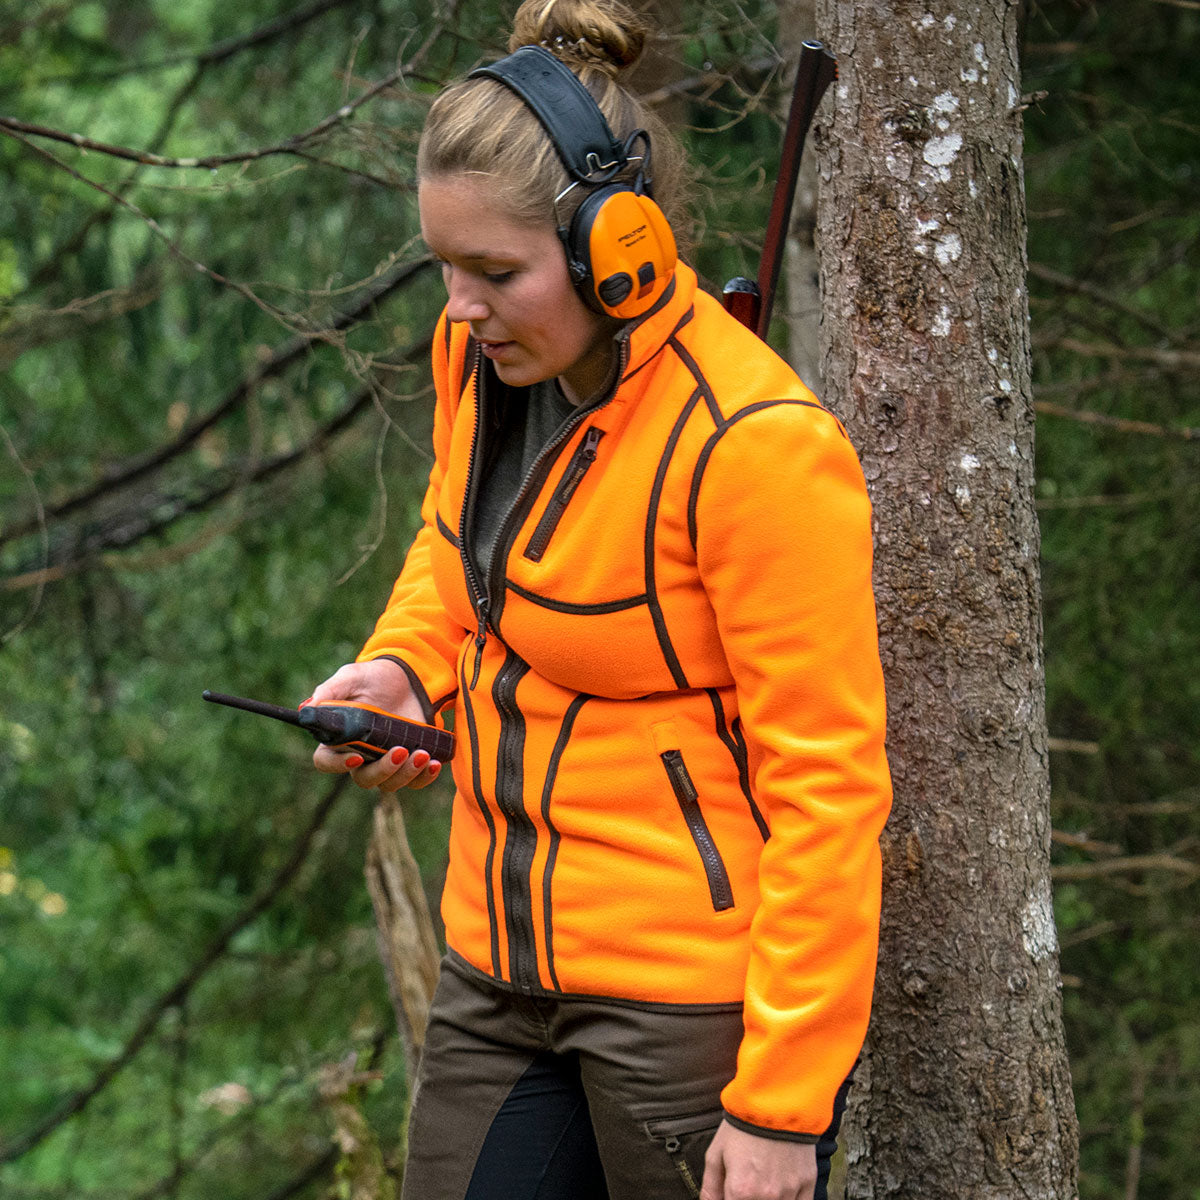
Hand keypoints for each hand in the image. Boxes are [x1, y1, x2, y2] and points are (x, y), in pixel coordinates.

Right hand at [307, 659, 442, 791]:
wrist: (409, 676)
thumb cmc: (373, 677)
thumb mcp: (351, 677)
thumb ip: (329, 690)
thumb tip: (307, 708)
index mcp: (339, 738)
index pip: (326, 761)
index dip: (337, 765)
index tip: (357, 757)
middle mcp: (361, 754)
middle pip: (364, 779)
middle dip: (383, 771)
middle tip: (400, 751)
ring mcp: (386, 760)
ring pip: (390, 783)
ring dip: (406, 774)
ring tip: (423, 754)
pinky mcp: (410, 761)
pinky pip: (415, 781)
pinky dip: (425, 777)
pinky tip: (434, 763)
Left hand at [701, 1121, 816, 1199]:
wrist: (776, 1098)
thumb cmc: (744, 1123)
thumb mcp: (717, 1151)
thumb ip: (711, 1187)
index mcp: (741, 1190)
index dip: (730, 1199)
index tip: (732, 1192)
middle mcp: (766, 1197)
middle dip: (748, 1197)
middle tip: (747, 1184)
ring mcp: (789, 1192)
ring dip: (768, 1199)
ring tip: (762, 1182)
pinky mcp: (807, 1184)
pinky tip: (780, 1189)